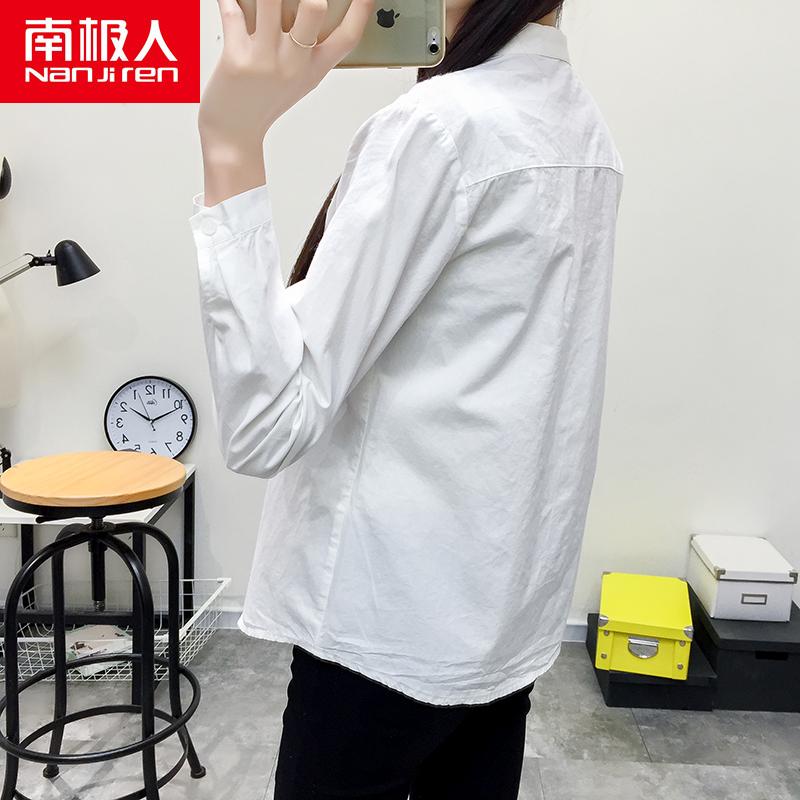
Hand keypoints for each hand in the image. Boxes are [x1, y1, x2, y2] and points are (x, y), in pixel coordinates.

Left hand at [198, 0, 373, 199]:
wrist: (235, 133)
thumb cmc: (265, 102)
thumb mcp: (299, 80)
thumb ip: (309, 48)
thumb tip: (314, 7)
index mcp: (314, 69)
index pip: (348, 37)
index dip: (361, 9)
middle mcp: (294, 63)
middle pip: (314, 8)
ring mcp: (266, 60)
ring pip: (269, 0)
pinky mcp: (236, 58)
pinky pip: (232, 11)